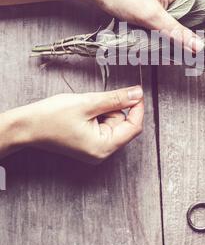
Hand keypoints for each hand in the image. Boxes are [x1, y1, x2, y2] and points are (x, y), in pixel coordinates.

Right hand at [0, 86, 143, 163]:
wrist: (27, 126)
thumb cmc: (52, 117)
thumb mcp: (88, 103)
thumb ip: (116, 99)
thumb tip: (137, 94)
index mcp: (103, 147)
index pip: (134, 127)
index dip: (137, 108)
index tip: (136, 92)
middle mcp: (101, 152)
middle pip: (123, 124)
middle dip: (112, 108)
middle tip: (93, 104)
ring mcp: (95, 149)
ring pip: (112, 122)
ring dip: (103, 110)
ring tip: (83, 110)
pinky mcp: (89, 143)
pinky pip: (102, 125)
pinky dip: (96, 115)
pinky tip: (82, 114)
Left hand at [86, 0, 202, 52]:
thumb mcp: (152, 16)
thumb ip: (176, 32)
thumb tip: (199, 46)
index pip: (202, 14)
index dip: (202, 33)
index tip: (199, 52)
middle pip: (188, 22)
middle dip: (184, 39)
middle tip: (180, 56)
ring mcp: (163, 2)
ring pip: (174, 26)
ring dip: (170, 39)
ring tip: (167, 54)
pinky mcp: (151, 8)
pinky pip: (162, 25)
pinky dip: (160, 36)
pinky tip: (157, 46)